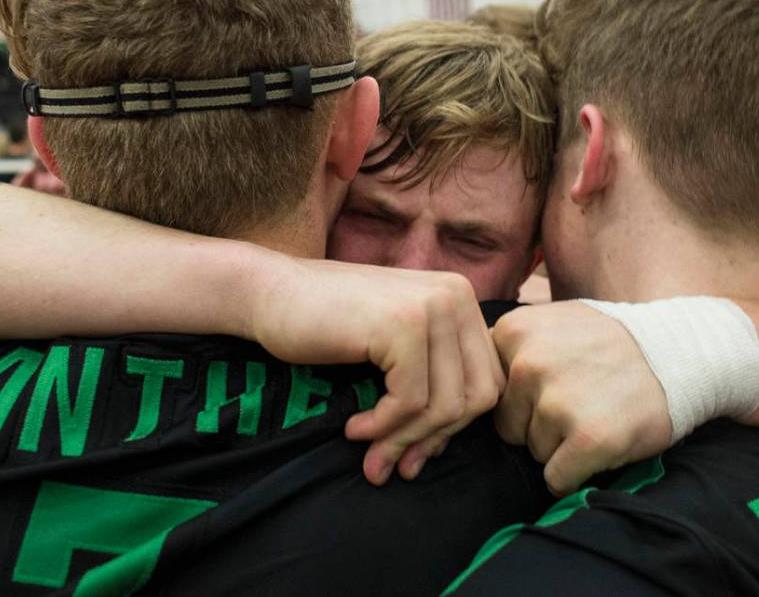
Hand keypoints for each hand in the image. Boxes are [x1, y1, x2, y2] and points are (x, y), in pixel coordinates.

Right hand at [247, 255, 504, 485]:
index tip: (413, 452)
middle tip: (393, 463)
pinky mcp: (403, 324)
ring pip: (446, 405)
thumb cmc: (327, 326)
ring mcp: (433, 306)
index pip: (488, 382)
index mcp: (461, 300)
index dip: (453, 427)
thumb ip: (428, 383)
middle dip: (433, 439)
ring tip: (371, 454)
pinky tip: (354, 427)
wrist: (270, 294)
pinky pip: (411, 402)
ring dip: (404, 440)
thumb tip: (441, 449)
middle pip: (477, 396)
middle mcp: (456, 296)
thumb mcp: (393, 351)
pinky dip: (383, 427)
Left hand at [492, 301, 671, 495]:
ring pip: (534, 452)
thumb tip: (457, 376)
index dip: (519, 399)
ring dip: (562, 446)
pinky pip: (557, 479)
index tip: (552, 387)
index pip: (488, 392)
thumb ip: (508, 345)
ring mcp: (557, 401)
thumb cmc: (610, 342)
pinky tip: (602, 443)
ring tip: (597, 413)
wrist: (682, 353)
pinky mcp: (588, 438)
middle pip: (507, 426)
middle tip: (580, 400)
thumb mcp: (552, 321)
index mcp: (513, 332)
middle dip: (537, 424)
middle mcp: (527, 364)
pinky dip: (577, 474)